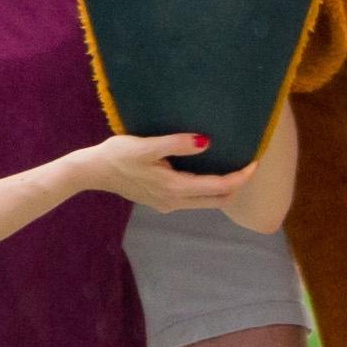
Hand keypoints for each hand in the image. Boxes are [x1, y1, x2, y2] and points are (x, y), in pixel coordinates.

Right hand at [84, 128, 257, 214]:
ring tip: (233, 169)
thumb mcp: (147, 145)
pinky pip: (194, 199)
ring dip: (222, 189)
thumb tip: (206, 142)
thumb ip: (177, 144)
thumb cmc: (118, 155)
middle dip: (236, 186)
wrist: (92, 172)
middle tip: (248, 166)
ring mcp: (167, 204)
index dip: (240, 177)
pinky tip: (207, 174)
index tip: (254, 163)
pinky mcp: (161, 201)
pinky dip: (207, 190)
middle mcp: (175, 201)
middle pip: (218, 200)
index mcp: (175, 188)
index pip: (219, 187)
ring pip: (206, 202)